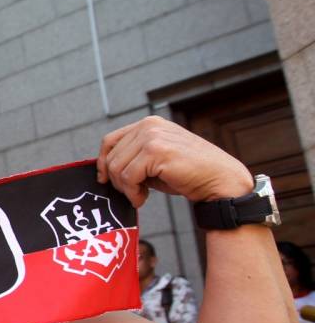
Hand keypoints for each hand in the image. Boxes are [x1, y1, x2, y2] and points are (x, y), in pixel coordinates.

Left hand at [96, 116, 252, 206]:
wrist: (219, 180)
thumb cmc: (189, 173)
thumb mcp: (156, 160)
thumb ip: (134, 158)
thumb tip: (106, 170)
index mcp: (149, 125)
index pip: (110, 140)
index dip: (102, 162)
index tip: (104, 179)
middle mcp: (149, 127)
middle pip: (111, 156)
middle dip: (116, 180)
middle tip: (133, 193)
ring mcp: (152, 137)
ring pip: (116, 167)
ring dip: (125, 189)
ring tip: (140, 195)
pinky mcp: (156, 152)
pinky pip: (128, 177)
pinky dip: (132, 193)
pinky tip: (143, 198)